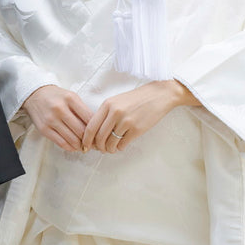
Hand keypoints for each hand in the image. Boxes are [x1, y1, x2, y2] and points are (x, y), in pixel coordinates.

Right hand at [23, 85, 92, 152]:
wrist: (35, 95)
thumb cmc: (57, 97)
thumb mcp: (71, 97)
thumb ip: (83, 110)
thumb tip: (95, 127)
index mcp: (70, 98)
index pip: (89, 118)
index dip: (96, 129)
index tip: (99, 134)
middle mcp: (60, 109)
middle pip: (81, 130)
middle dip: (89, 140)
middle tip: (93, 143)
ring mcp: (51, 120)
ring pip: (72, 139)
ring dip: (80, 145)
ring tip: (84, 146)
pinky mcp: (44, 129)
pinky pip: (61, 143)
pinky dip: (70, 147)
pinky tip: (74, 146)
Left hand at [83, 80, 198, 152]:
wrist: (158, 95)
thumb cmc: (137, 99)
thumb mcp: (117, 101)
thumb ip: (105, 114)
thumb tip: (95, 134)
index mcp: (107, 104)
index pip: (90, 127)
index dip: (86, 140)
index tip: (85, 146)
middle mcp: (115, 112)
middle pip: (99, 138)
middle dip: (98, 147)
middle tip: (101, 149)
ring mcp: (126, 121)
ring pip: (110, 144)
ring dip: (109, 149)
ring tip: (112, 147)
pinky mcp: (136, 129)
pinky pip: (122, 145)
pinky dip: (120, 148)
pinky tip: (122, 144)